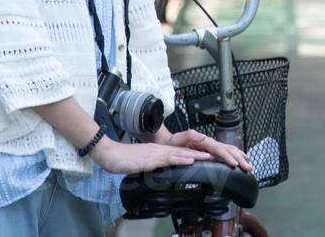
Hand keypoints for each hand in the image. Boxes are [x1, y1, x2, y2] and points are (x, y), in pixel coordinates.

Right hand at [89, 136, 214, 174]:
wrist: (108, 154)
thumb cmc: (121, 160)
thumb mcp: (138, 164)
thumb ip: (148, 166)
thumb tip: (155, 173)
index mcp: (156, 151)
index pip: (178, 152)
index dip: (192, 154)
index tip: (205, 156)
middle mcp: (158, 150)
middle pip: (183, 151)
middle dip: (199, 153)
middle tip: (215, 155)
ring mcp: (155, 153)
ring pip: (179, 153)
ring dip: (195, 155)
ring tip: (209, 157)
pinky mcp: (150, 159)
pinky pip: (168, 158)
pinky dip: (181, 159)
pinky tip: (189, 160)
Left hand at [164, 129, 253, 172]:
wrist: (169, 143)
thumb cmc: (173, 143)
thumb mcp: (177, 138)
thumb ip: (188, 136)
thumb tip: (202, 136)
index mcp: (204, 141)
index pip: (219, 149)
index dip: (227, 157)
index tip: (235, 164)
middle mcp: (210, 143)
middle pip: (228, 149)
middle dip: (239, 158)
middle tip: (248, 167)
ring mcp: (211, 147)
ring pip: (229, 150)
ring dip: (240, 157)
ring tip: (248, 166)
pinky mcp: (211, 151)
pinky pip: (225, 153)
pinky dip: (235, 156)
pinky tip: (240, 161)